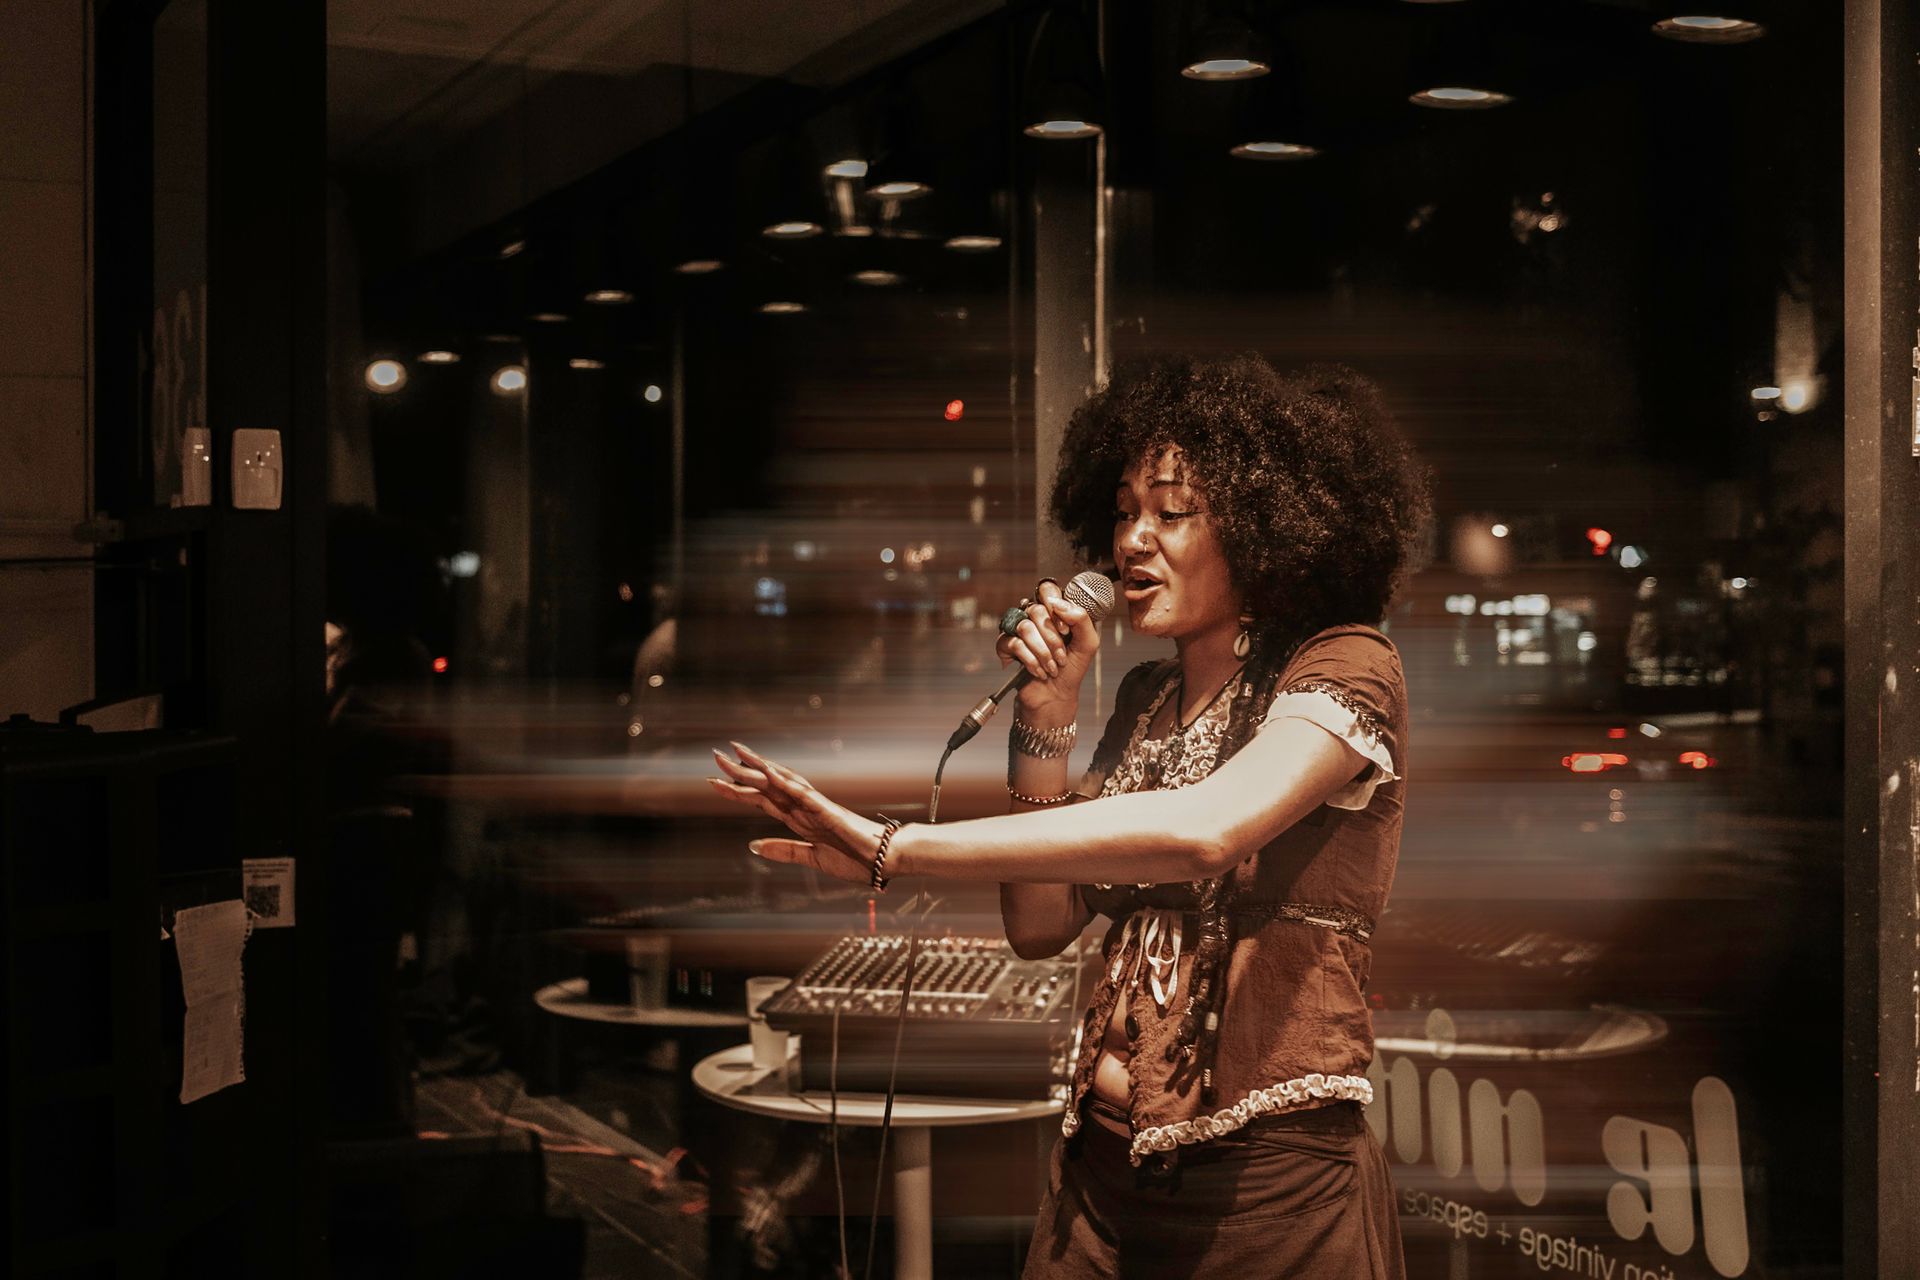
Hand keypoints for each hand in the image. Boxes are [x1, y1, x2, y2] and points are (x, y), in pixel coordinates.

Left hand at [707, 741, 888, 883]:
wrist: (885, 861)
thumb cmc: (855, 859)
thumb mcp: (812, 859)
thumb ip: (784, 850)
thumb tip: (753, 845)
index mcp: (798, 819)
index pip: (762, 800)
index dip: (737, 791)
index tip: (714, 782)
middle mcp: (804, 809)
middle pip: (767, 786)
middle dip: (741, 772)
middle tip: (715, 757)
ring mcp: (817, 808)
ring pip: (783, 784)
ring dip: (760, 770)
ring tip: (738, 755)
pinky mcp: (831, 813)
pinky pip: (807, 797)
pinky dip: (789, 785)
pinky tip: (772, 776)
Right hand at [995, 579, 1100, 714]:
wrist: (1057, 695)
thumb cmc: (1072, 668)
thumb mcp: (1088, 643)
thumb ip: (1081, 618)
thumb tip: (1058, 603)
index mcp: (1053, 611)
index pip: (1047, 591)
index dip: (1056, 609)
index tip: (1066, 631)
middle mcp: (1033, 616)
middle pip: (1036, 610)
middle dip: (1052, 639)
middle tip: (1062, 656)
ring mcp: (1017, 630)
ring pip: (1025, 627)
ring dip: (1043, 652)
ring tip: (1052, 667)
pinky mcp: (1005, 646)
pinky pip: (1013, 644)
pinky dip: (1031, 661)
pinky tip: (1038, 671)